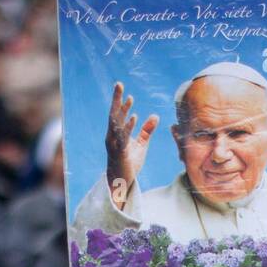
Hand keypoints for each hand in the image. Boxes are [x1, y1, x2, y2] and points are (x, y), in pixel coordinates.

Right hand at [105, 81, 158, 209]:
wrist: (121, 182)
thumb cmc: (129, 163)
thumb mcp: (141, 145)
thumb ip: (147, 131)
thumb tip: (155, 116)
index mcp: (114, 133)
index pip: (116, 113)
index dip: (118, 100)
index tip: (120, 86)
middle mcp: (111, 136)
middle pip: (113, 114)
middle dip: (116, 99)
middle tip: (119, 84)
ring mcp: (114, 144)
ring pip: (116, 124)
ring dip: (123, 111)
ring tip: (130, 99)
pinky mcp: (120, 153)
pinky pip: (124, 137)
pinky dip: (128, 127)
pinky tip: (135, 117)